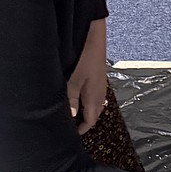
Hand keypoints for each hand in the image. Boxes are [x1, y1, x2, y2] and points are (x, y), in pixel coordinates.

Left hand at [67, 18, 107, 134]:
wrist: (94, 36)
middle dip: (84, 122)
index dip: (81, 130)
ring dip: (86, 111)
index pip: (90, 121)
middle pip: (94, 115)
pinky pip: (94, 95)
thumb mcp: (74, 80)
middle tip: (73, 127)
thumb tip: (71, 115)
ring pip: (94, 105)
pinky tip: (79, 96)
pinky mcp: (98, 77)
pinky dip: (87, 100)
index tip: (73, 136)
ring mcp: (99, 85)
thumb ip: (71, 99)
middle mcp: (99, 93)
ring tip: (75, 115)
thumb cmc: (86, 56)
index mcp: (94, 97)